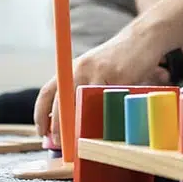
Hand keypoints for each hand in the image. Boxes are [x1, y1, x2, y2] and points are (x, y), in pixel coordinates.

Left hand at [33, 29, 168, 137]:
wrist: (142, 39)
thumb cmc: (118, 59)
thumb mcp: (93, 70)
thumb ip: (80, 89)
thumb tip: (67, 122)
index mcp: (71, 68)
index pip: (47, 93)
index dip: (40, 114)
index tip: (42, 132)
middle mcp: (80, 69)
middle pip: (62, 102)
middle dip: (58, 126)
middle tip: (59, 143)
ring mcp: (98, 73)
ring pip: (83, 105)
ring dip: (79, 126)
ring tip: (81, 141)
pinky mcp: (117, 77)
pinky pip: (108, 103)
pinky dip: (105, 118)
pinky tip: (106, 127)